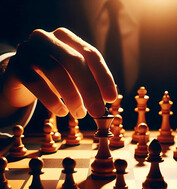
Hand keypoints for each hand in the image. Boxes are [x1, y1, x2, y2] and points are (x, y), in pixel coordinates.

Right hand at [2, 28, 116, 118]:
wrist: (21, 76)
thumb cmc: (53, 77)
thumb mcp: (72, 75)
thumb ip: (88, 82)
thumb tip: (106, 101)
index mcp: (67, 38)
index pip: (91, 54)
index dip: (103, 77)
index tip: (111, 98)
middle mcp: (47, 38)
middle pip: (75, 61)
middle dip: (89, 89)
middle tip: (98, 112)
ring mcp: (29, 50)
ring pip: (56, 72)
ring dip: (72, 97)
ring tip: (80, 114)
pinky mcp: (16, 66)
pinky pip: (37, 84)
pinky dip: (53, 101)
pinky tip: (62, 112)